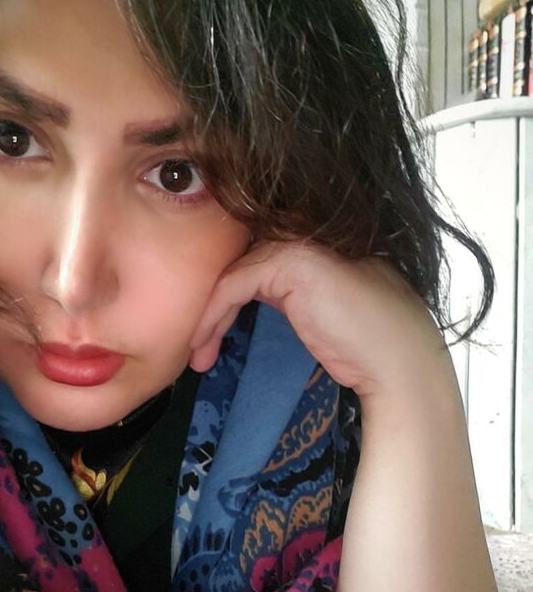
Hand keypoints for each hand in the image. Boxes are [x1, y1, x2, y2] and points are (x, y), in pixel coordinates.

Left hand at [188, 238, 449, 401]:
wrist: (396, 360)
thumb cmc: (362, 342)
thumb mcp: (313, 308)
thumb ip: (285, 291)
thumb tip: (240, 295)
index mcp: (310, 239)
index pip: (249, 257)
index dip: (221, 295)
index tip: (204, 335)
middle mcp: (302, 231)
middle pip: (235, 263)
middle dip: (209, 308)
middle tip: (194, 349)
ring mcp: (298, 241)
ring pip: (230, 274)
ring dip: (206, 318)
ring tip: (196, 355)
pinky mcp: (291, 260)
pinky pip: (233, 285)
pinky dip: (213, 316)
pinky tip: (205, 345)